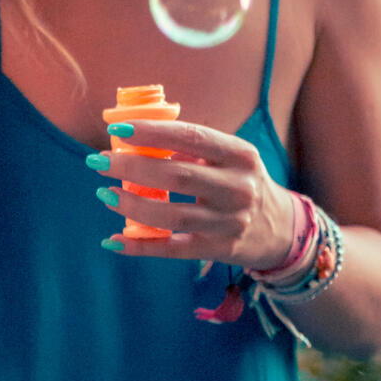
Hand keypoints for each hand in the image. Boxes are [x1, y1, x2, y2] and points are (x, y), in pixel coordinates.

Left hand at [94, 120, 295, 271]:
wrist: (282, 229)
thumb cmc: (242, 182)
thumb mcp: (230, 157)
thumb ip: (193, 147)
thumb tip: (138, 139)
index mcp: (239, 154)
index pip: (191, 137)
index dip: (152, 132)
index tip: (117, 130)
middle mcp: (237, 188)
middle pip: (176, 175)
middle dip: (131, 167)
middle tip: (98, 161)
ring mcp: (229, 222)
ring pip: (171, 215)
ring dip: (131, 204)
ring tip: (105, 193)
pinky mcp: (219, 250)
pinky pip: (173, 249)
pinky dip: (140, 246)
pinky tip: (113, 240)